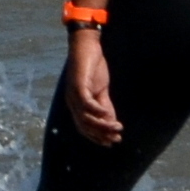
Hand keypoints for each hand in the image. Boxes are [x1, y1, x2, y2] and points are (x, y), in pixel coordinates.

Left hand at [66, 26, 120, 144]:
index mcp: (76, 104)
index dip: (96, 137)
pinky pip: (86, 103)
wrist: (86, 47)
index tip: (111, 143)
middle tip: (116, 139)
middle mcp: (72, 102)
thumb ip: (105, 106)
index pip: (83, 127)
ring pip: (85, 117)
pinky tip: (108, 115)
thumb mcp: (101, 90)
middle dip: (100, 135)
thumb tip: (112, 122)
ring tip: (117, 128)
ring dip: (102, 125)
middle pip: (84, 126)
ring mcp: (73, 94)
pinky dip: (97, 111)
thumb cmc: (92, 68)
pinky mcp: (78, 85)